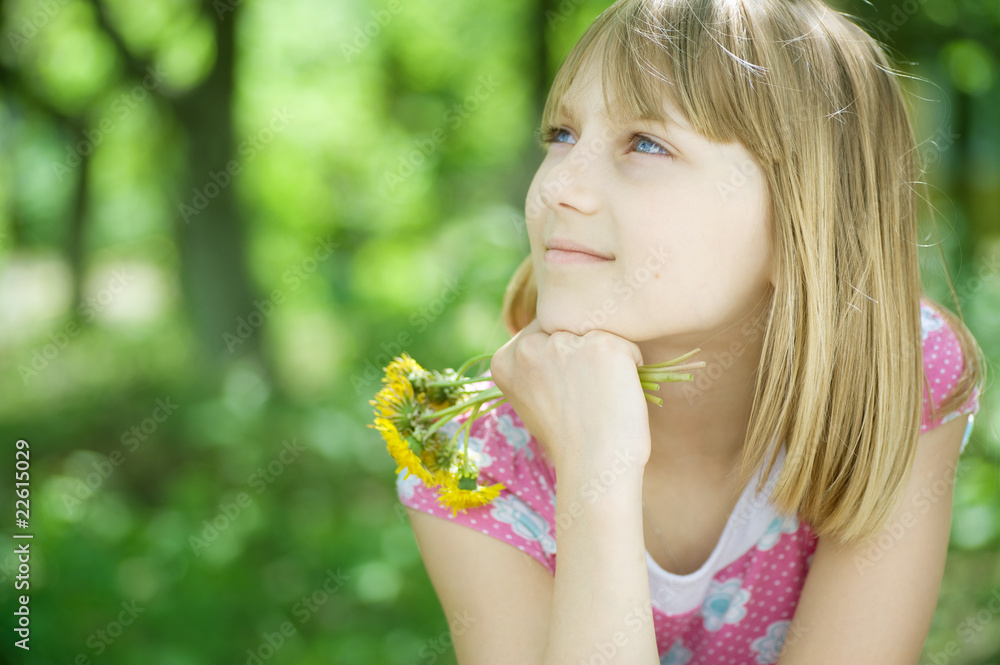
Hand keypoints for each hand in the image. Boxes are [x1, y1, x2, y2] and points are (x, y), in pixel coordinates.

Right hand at [489, 318, 650, 475]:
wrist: (593, 467)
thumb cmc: (566, 439)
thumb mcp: (530, 399)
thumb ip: (531, 366)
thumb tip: (548, 337)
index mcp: (504, 360)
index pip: (540, 333)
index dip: (560, 360)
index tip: (565, 393)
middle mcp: (529, 346)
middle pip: (566, 328)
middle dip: (581, 353)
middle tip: (584, 396)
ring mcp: (565, 344)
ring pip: (595, 333)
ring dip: (604, 359)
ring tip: (600, 396)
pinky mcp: (602, 346)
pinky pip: (626, 346)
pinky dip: (631, 368)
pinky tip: (617, 394)